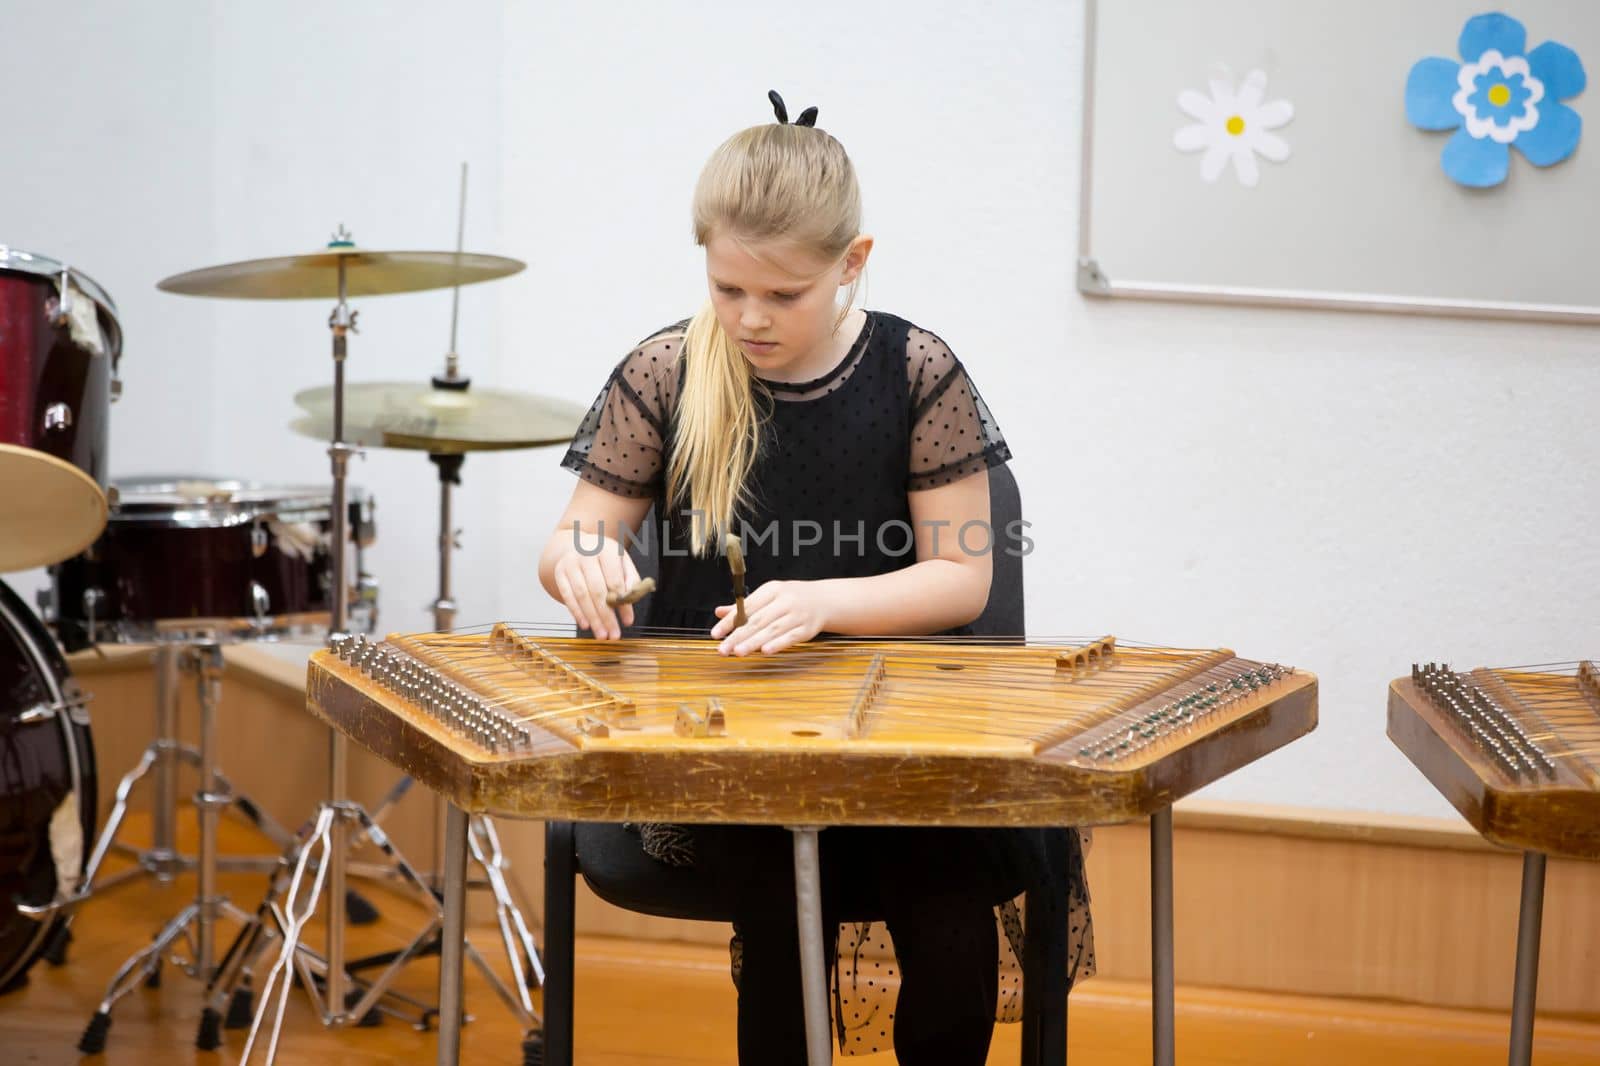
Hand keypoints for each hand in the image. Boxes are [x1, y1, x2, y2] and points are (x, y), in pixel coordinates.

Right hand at [550, 538, 640, 639]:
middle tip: (613, 635)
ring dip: (592, 618)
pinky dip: (576, 612)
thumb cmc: (606, 557)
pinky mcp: (559, 572)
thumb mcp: (622, 561)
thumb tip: (630, 602)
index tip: (628, 622)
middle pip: (597, 591)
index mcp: (607, 550)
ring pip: (582, 596)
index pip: (616, 582)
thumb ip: (631, 580)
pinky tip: (585, 625)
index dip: (622, 604)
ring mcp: (570, 563)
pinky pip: (568, 596)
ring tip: (601, 634)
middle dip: (606, 616)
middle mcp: (586, 555)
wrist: (580, 544)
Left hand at [710, 579, 831, 655]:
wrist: (824, 600)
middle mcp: (784, 601)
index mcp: (772, 590)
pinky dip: (778, 644)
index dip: (730, 621)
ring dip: (754, 642)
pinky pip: (791, 637)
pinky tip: (765, 651)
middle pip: (758, 620)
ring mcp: (797, 615)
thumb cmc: (792, 598)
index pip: (746, 607)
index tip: (716, 634)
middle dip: (738, 636)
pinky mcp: (807, 629)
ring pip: (772, 630)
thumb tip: (719, 612)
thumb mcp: (769, 596)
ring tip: (738, 652)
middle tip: (723, 649)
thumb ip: (744, 606)